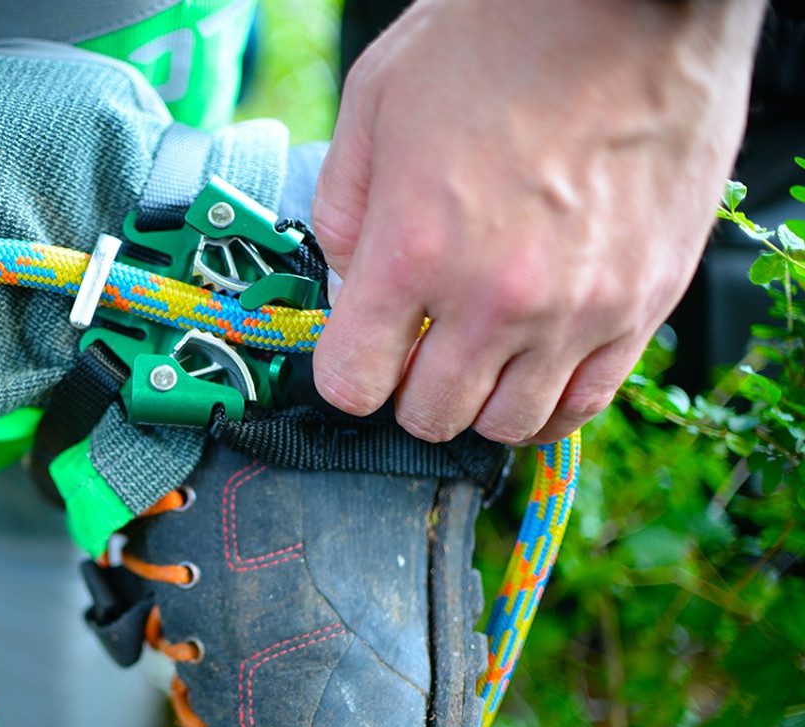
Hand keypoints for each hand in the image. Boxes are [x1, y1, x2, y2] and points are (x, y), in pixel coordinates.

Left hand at [310, 0, 765, 444]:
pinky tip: (534, 364)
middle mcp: (495, 299)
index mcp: (413, 250)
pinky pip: (586, 404)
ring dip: (478, 400)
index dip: (345, 375)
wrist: (629, 1)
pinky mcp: (643, 304)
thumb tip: (348, 282)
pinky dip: (549, 400)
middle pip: (429, 416)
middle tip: (416, 349)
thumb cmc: (500, 37)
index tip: (356, 355)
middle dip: (408, 390)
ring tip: (478, 352)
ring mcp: (577, 310)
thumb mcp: (374, 103)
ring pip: (507, 425)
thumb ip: (344, 209)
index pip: (352, 383)